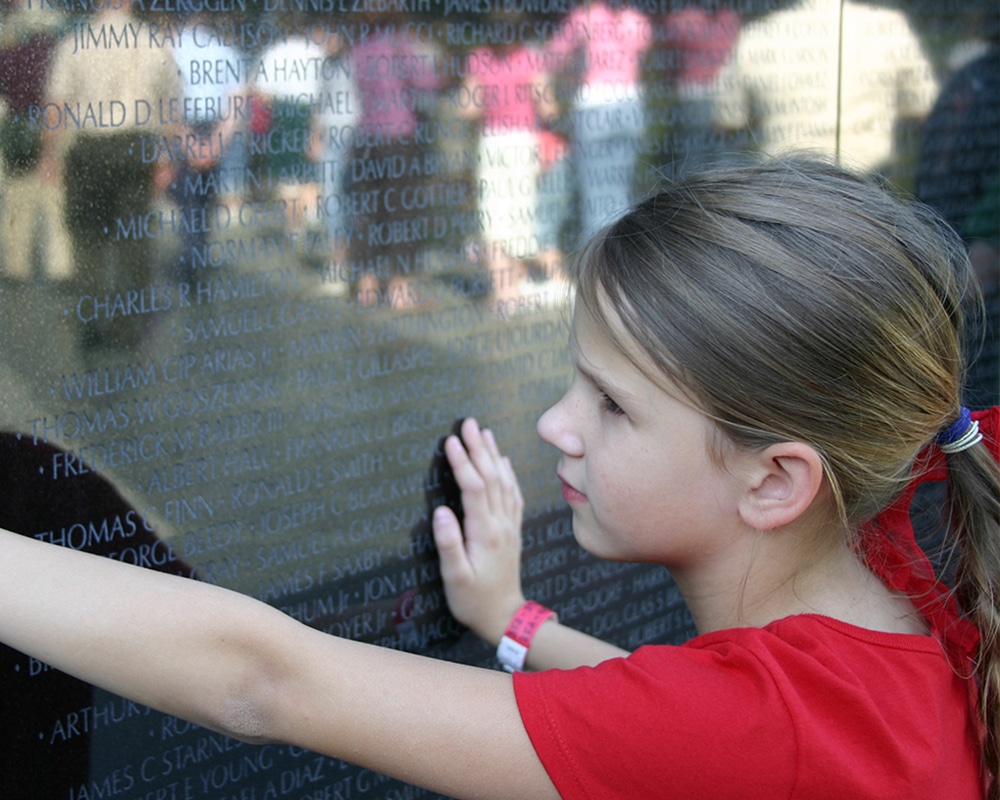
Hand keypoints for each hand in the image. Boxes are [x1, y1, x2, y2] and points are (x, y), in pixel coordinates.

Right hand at [432, 418, 525, 645]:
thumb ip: (449, 544)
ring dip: (494, 455)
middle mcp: (500, 524)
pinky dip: (509, 475)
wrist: (504, 616)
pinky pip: (513, 495)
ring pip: (504, 482)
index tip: (450, 440)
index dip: (462, 462)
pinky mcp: (512, 531)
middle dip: (478, 448)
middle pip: (491, 477)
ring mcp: (509, 526)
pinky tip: (504, 462)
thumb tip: (441, 511)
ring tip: (485, 433)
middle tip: (469, 423)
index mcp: (484, 532)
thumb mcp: (455, 577)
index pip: (474, 488)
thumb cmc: (473, 600)